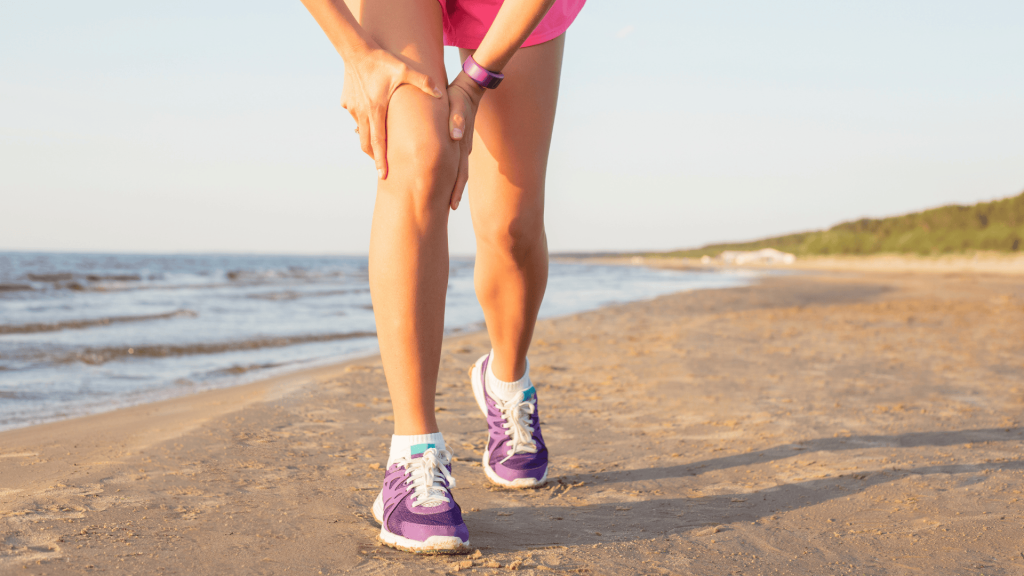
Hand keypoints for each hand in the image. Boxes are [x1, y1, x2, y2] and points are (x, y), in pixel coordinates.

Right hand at [342, 44, 441, 178]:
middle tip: (381, 168)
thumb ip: (424, 83)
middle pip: (366, 143)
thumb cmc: (382, 61)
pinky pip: (355, 116)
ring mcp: (353, 108)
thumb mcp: (405, 70)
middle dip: (374, 156)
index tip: (383, 175)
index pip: (378, 142)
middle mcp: (362, 113)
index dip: (380, 160)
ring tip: (378, 147)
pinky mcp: (347, 101)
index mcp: (376, 110)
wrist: (355, 49)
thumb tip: (440, 94)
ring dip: (369, 139)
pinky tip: (370, 118)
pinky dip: (362, 121)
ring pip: (360, 130)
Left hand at [447, 72, 485, 209]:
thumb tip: (455, 136)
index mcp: (461, 143)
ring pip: (460, 168)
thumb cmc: (459, 96)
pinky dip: (454, 171)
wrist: (470, 87)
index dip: (455, 189)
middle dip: (456, 192)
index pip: (459, 172)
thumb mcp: (456, 104)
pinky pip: (457, 159)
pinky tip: (449, 177)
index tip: (452, 205)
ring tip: (450, 200)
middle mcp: (463, 147)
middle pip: (460, 174)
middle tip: (451, 208)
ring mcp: (464, 144)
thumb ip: (457, 119)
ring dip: (456, 184)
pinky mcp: (461, 140)